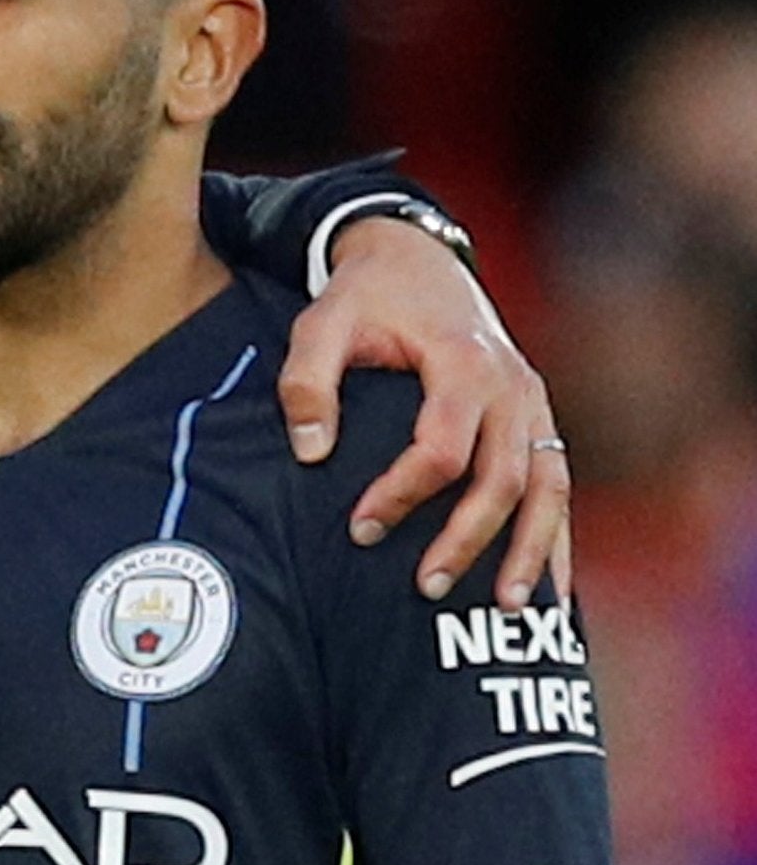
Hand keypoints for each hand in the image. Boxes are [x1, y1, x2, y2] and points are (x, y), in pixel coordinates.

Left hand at [276, 218, 569, 608]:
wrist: (416, 256)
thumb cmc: (364, 296)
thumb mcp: (321, 323)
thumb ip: (306, 382)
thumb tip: (310, 453)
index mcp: (461, 361)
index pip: (441, 448)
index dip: (402, 494)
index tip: (360, 528)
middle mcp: (511, 385)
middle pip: (503, 479)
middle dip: (466, 540)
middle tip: (424, 588)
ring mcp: (533, 401)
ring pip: (548, 487)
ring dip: (529, 550)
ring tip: (508, 608)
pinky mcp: (538, 416)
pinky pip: (559, 482)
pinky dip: (556, 535)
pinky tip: (550, 587)